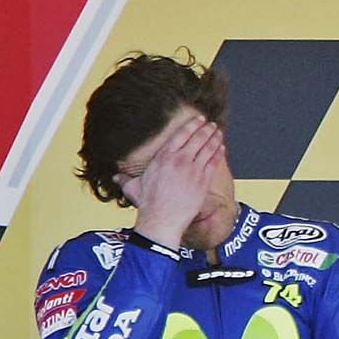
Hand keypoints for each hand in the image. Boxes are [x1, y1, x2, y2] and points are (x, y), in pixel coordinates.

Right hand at [114, 116, 223, 248]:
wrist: (162, 219)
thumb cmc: (148, 204)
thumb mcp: (133, 187)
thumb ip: (125, 179)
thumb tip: (116, 177)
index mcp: (163, 157)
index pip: (181, 135)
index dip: (192, 125)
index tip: (199, 119)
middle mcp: (179, 160)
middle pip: (197, 138)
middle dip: (206, 129)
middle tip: (212, 124)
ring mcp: (193, 170)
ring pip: (208, 149)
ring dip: (215, 138)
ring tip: (219, 132)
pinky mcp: (203, 181)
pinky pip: (214, 163)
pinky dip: (219, 154)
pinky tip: (222, 148)